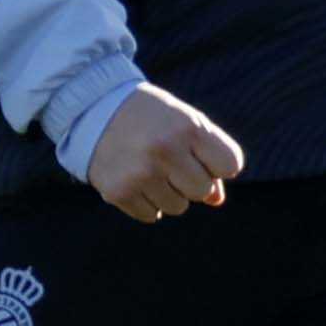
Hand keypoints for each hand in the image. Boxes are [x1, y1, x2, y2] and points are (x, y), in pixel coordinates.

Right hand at [87, 86, 244, 221]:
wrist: (96, 109)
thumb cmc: (151, 118)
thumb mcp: (185, 124)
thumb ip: (209, 157)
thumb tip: (216, 200)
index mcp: (187, 127)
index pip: (230, 165)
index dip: (218, 164)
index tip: (201, 154)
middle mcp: (164, 150)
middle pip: (203, 191)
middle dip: (192, 181)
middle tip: (172, 162)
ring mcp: (140, 173)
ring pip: (177, 207)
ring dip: (168, 193)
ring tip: (149, 168)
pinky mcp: (118, 192)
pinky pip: (151, 215)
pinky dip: (145, 202)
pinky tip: (133, 178)